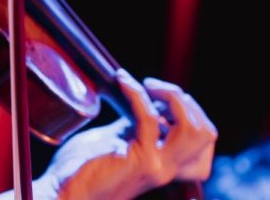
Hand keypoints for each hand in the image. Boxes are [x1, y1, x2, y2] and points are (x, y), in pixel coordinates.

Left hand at [38, 71, 216, 199]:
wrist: (62, 193)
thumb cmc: (84, 167)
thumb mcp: (121, 140)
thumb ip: (138, 125)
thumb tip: (147, 100)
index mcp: (167, 165)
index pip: (205, 142)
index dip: (190, 111)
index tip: (161, 96)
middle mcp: (169, 169)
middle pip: (206, 133)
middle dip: (185, 100)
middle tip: (155, 88)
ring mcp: (158, 167)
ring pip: (192, 129)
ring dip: (171, 95)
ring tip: (147, 85)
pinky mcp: (141, 161)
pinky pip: (149, 117)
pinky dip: (136, 92)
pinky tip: (121, 81)